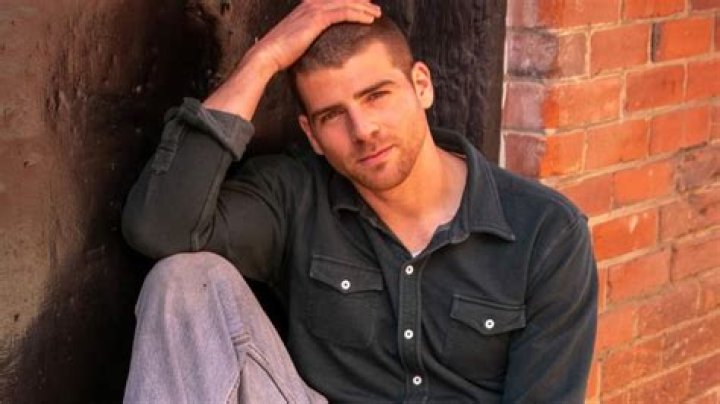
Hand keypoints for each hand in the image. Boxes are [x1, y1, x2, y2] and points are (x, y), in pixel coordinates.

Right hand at [249, 0, 381, 73]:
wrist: (268, 55)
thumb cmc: (281, 53)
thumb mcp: (297, 40)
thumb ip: (309, 36)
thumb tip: (316, 46)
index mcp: (307, 6)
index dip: (351, 1)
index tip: (365, 6)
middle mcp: (311, 3)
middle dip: (361, 2)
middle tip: (376, 8)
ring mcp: (314, 9)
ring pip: (346, 3)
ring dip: (364, 8)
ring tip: (377, 14)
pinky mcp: (317, 18)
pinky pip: (343, 13)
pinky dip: (358, 15)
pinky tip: (369, 20)